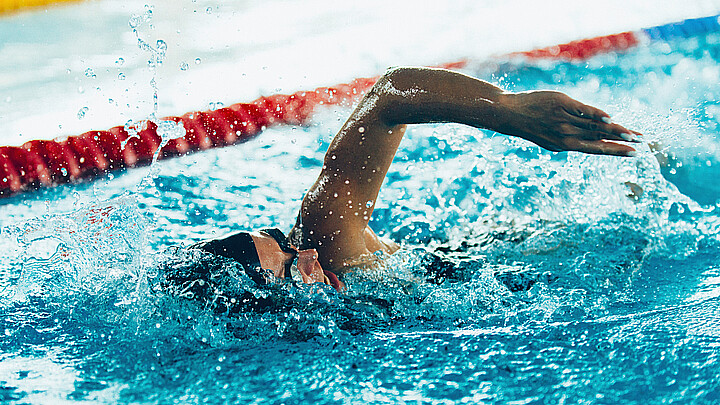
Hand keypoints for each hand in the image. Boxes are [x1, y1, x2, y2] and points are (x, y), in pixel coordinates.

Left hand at [497, 91, 639, 156]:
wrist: (511, 114)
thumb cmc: (534, 125)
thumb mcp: (552, 137)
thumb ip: (573, 138)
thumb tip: (597, 136)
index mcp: (565, 146)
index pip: (596, 149)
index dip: (615, 151)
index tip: (633, 153)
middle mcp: (566, 135)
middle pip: (600, 137)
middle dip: (623, 140)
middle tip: (642, 142)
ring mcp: (564, 120)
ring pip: (595, 126)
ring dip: (616, 130)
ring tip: (633, 133)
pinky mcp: (562, 105)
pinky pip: (584, 111)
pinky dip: (597, 115)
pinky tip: (610, 119)